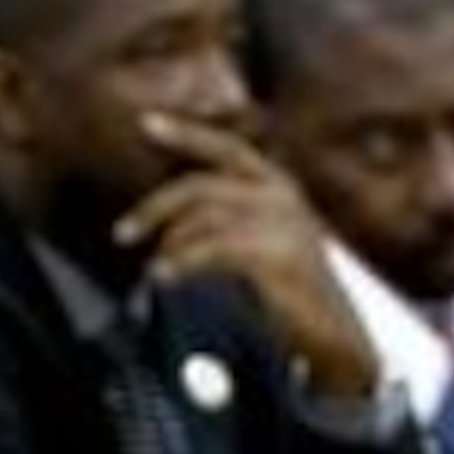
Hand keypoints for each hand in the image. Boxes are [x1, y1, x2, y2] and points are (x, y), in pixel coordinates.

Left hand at [117, 113, 379, 397]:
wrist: (331, 330)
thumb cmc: (288, 288)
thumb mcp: (258, 240)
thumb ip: (223, 221)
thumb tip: (165, 225)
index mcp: (276, 185)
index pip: (226, 148)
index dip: (186, 133)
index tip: (146, 122)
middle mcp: (282, 195)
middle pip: (201, 185)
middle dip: (155, 208)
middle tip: (123, 234)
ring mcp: (284, 222)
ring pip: (204, 218)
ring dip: (169, 245)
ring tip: (154, 273)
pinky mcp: (281, 254)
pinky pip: (215, 248)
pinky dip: (182, 262)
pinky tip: (165, 277)